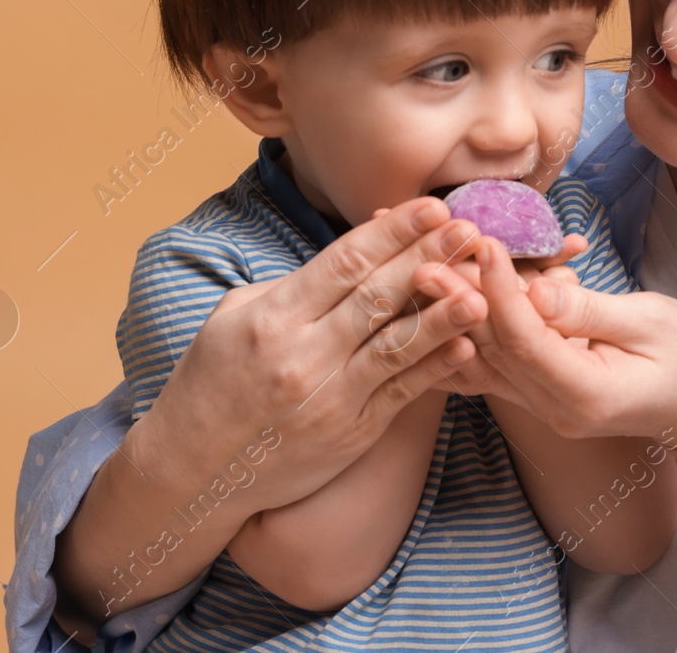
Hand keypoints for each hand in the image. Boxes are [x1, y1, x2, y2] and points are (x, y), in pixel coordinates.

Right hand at [137, 197, 489, 516]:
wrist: (194, 470)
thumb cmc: (214, 381)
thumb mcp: (233, 318)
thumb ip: (291, 287)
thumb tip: (349, 257)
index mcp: (274, 317)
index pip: (344, 263)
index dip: (392, 232)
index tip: (431, 207)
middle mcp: (304, 355)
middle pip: (377, 297)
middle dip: (427, 258)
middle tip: (469, 229)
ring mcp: (330, 398)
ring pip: (396, 348)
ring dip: (443, 316)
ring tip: (483, 289)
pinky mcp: (351, 433)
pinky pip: (400, 394)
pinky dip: (434, 369)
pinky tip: (466, 346)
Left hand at [412, 236, 676, 449]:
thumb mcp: (651, 323)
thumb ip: (590, 309)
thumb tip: (539, 288)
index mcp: (585, 393)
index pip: (526, 338)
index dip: (500, 289)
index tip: (482, 242)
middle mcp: (553, 408)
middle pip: (493, 348)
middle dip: (457, 295)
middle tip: (424, 249)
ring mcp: (543, 406)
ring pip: (483, 357)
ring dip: (450, 309)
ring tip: (417, 266)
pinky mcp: (539, 394)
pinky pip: (491, 366)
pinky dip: (462, 333)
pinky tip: (429, 309)